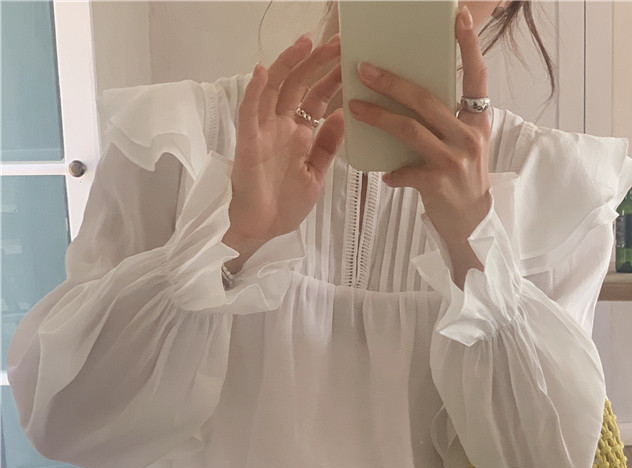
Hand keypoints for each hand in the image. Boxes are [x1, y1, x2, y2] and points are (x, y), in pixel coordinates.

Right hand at [224, 35, 343, 268]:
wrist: (262, 229)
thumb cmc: (285, 205)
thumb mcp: (316, 175)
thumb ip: (327, 146)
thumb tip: (344, 114)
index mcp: (300, 134)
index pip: (317, 97)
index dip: (332, 77)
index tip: (350, 59)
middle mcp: (282, 126)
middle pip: (298, 84)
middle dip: (317, 62)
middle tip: (337, 41)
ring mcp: (264, 131)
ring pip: (273, 89)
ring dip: (287, 65)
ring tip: (305, 43)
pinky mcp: (247, 142)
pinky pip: (248, 112)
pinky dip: (253, 91)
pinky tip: (260, 71)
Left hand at [348, 5, 490, 284]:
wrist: (472, 226)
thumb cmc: (462, 181)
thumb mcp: (464, 146)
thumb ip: (446, 122)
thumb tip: (410, 96)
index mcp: (477, 121)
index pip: (476, 76)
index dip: (468, 45)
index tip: (457, 15)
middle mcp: (470, 136)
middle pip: (427, 100)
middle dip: (392, 82)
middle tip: (364, 68)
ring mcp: (455, 160)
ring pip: (411, 129)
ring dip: (379, 117)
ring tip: (354, 107)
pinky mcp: (439, 183)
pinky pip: (405, 170)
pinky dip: (392, 172)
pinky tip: (385, 175)